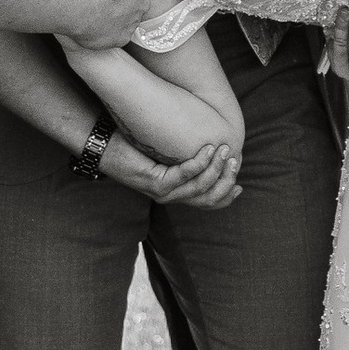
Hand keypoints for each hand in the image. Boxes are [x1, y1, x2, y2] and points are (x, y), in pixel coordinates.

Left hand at [103, 136, 242, 206]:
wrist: (108, 146)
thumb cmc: (136, 145)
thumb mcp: (166, 155)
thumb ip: (185, 157)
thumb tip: (212, 145)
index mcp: (176, 194)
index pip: (207, 204)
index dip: (226, 197)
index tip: (240, 185)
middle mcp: (171, 197)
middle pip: (208, 198)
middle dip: (226, 180)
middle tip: (233, 159)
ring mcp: (163, 192)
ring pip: (199, 187)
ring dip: (215, 168)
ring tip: (223, 149)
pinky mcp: (155, 183)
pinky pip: (183, 175)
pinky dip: (198, 163)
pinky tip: (206, 149)